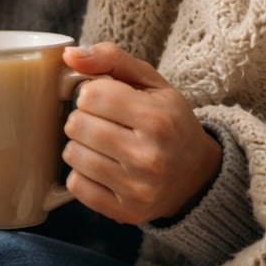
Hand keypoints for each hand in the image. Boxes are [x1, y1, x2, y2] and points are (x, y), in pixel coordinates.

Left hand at [61, 43, 221, 223]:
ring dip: (80, 146)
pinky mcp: (124, 211)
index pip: (89, 95)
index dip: (92, 94)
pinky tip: (103, 168)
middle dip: (84, 119)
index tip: (107, 100)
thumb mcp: (151, 83)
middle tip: (104, 123)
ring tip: (104, 145)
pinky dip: (82, 174)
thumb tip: (69, 54)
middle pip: (76, 124)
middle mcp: (148, 155)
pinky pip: (75, 185)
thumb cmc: (168, 122)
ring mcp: (136, 188)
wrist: (196, 175)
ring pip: (71, 155)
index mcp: (157, 118)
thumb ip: (111, 59)